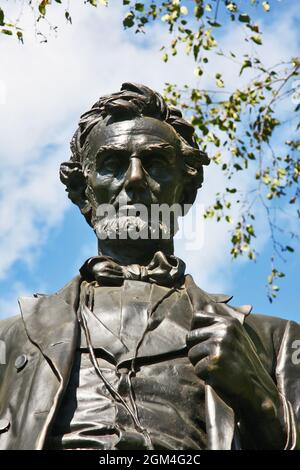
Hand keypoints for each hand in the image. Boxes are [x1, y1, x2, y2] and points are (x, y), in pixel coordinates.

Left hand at [186, 302, 285, 447]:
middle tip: (214, 360)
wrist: (257, 390)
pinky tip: (220, 377)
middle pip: (190, 337)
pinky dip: (205, 376)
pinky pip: (196, 369)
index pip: (197, 317)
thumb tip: (196, 317)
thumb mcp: (236, 338)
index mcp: (229, 322)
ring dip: (200, 364)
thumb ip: (219, 327)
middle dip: (197, 350)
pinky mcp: (214, 363)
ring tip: (219, 368)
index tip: (204, 342)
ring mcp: (219, 346)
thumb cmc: (243, 365)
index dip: (196, 331)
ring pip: (191, 353)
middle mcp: (224, 331)